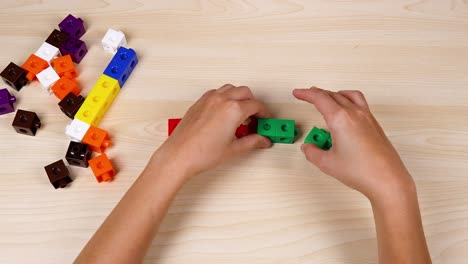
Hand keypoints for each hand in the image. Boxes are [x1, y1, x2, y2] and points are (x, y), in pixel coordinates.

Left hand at [155, 84, 271, 181]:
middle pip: (245, 93)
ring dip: (239, 97)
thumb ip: (252, 142)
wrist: (179, 155)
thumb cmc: (201, 153)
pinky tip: (225, 113)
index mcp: (233, 110)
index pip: (256, 105)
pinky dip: (225, 98)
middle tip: (256, 118)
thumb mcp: (233, 149)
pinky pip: (217, 93)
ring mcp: (208, 99)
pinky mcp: (199, 103)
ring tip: (241, 115)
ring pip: (230, 89)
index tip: (265, 121)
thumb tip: (262, 140)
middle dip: (253, 103)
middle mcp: (221, 100)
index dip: (264, 114)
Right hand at [293, 87, 414, 201]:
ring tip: (327, 98)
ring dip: (334, 94)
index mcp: (341, 119)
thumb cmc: (362, 171)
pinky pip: (359, 103)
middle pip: (333, 95)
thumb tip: (308, 147)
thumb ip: (313, 153)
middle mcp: (355, 114)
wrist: (388, 180)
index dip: (306, 94)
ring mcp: (367, 118)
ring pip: (348, 95)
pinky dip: (348, 100)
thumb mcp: (328, 163)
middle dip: (317, 94)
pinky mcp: (374, 125)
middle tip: (307, 95)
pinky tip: (345, 110)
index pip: (319, 99)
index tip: (298, 93)